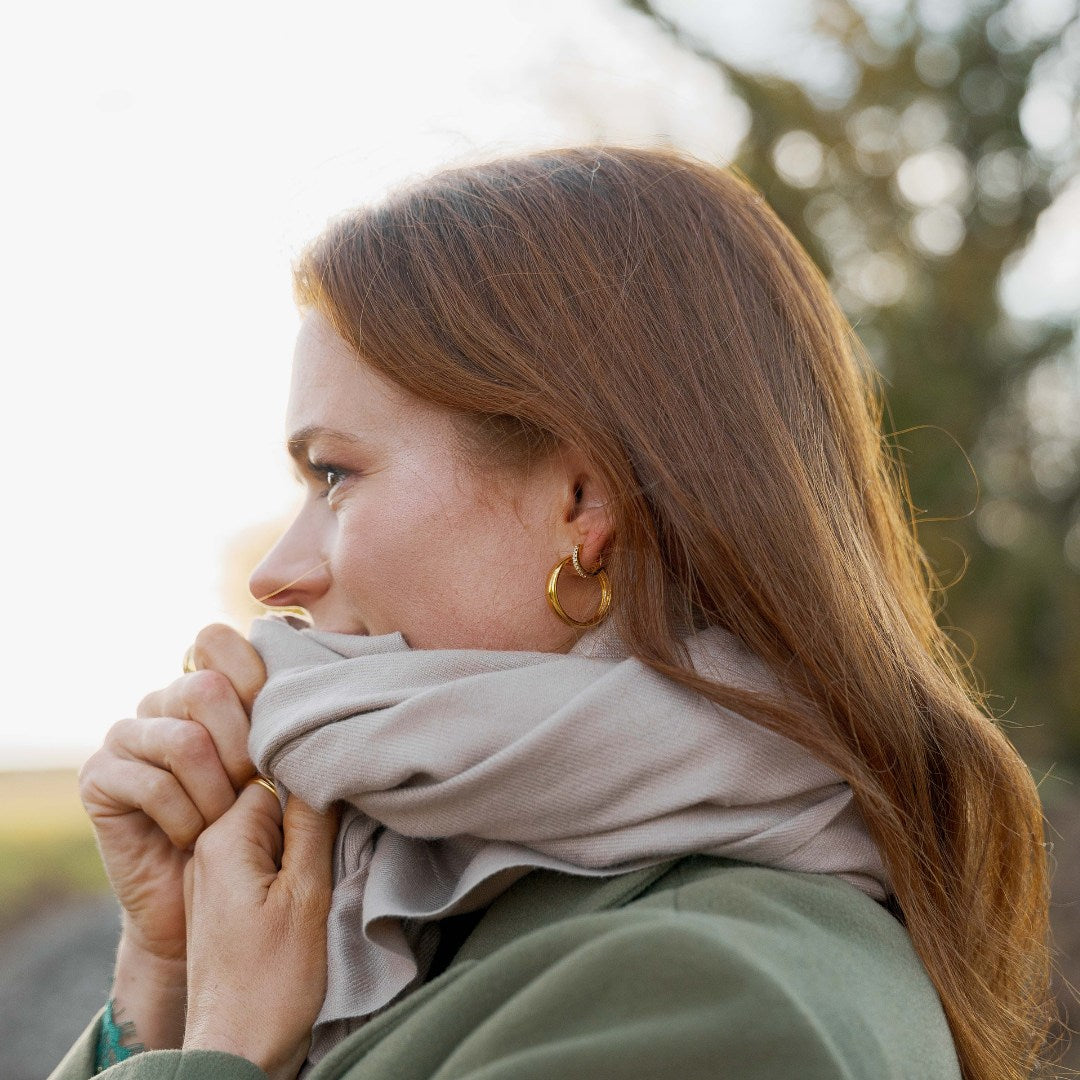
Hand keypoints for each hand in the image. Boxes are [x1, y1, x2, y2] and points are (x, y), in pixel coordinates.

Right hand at [78, 623, 265, 1047]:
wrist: (205, 905)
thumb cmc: (258, 831)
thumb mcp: (283, 769)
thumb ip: (289, 722)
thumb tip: (318, 674)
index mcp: (207, 684)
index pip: (217, 640)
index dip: (253, 678)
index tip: (278, 730)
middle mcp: (162, 701)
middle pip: (207, 690)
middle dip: (243, 749)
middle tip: (253, 790)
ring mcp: (127, 735)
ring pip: (185, 742)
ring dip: (216, 794)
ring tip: (223, 822)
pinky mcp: (99, 775)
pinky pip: (152, 784)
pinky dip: (185, 819)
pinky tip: (190, 839)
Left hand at [184, 783, 337, 1079]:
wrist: (236, 1052)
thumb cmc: (274, 981)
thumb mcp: (306, 894)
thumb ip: (311, 825)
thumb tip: (319, 766)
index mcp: (222, 839)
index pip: (271, 775)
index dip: (310, 789)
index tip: (337, 816)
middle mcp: (205, 850)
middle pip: (267, 802)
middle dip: (305, 819)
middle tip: (332, 852)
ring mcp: (208, 878)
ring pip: (264, 833)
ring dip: (297, 847)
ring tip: (317, 879)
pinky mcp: (217, 903)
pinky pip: (255, 862)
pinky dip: (282, 870)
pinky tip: (300, 897)